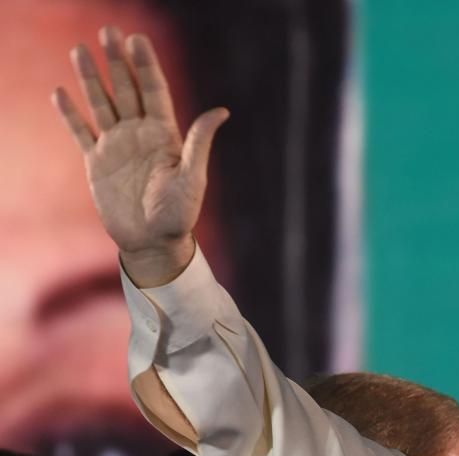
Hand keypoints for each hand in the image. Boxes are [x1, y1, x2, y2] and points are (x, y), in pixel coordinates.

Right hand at [52, 26, 228, 286]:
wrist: (154, 242)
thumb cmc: (179, 214)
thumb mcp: (193, 178)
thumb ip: (199, 142)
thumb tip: (221, 110)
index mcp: (164, 135)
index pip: (153, 90)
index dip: (145, 65)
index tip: (137, 39)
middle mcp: (140, 134)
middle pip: (126, 89)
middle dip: (117, 61)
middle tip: (108, 32)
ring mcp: (117, 146)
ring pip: (102, 103)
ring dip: (91, 79)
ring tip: (80, 50)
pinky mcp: (97, 162)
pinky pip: (81, 132)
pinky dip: (70, 113)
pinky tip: (61, 93)